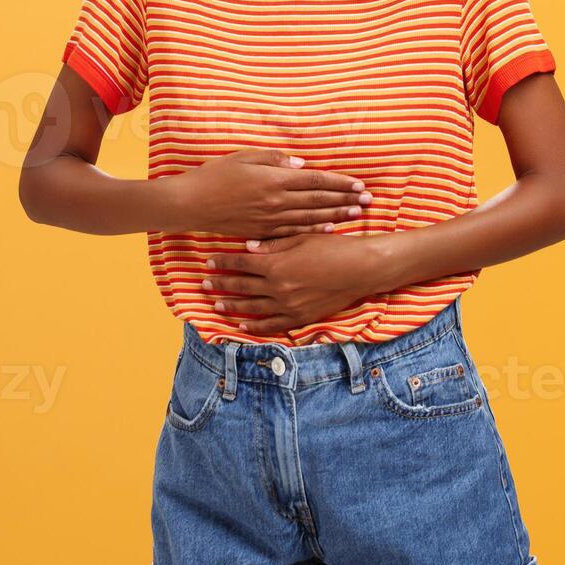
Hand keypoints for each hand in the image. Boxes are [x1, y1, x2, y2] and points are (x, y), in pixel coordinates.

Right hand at [163, 149, 370, 237]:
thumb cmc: (213, 175)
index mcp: (273, 180)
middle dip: (346, 199)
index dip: (339, 183)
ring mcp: (270, 219)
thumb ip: (273, 159)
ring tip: (357, 214)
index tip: (358, 184)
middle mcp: (276, 202)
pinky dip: (314, 229)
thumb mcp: (242, 157)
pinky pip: (294, 231)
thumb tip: (300, 164)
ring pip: (311, 217)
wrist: (189, 204)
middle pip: (319, 200)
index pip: (315, 181)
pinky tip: (329, 229)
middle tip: (368, 200)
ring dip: (336, 215)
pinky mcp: (262, 232)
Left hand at [205, 233, 403, 335]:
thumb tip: (248, 247)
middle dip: (221, 284)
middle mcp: (278, 287)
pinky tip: (242, 324)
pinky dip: (255, 326)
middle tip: (204, 284)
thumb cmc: (334, 247)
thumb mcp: (302, 238)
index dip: (223, 262)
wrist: (361, 269)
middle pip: (242, 286)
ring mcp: (288, 305)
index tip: (209, 261)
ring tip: (216, 305)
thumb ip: (273, 245)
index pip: (241, 263)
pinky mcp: (300, 318)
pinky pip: (271, 325)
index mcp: (276, 263)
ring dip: (232, 306)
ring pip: (252, 308)